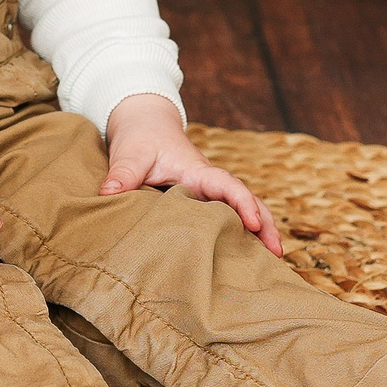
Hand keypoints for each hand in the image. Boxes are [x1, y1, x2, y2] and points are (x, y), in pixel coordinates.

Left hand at [102, 94, 284, 254]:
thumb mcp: (131, 153)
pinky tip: (242, 257)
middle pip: (246, 200)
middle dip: (265, 223)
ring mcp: (207, 193)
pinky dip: (239, 234)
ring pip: (240, 210)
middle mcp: (208, 183)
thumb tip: (108, 192)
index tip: (253, 222)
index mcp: (197, 171)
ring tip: (270, 263)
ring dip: (258, 231)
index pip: (227, 185)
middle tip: (277, 253)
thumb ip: (122, 173)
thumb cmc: (141, 137)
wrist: (145, 124)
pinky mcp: (200, 202)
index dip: (242, 202)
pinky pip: (225, 217)